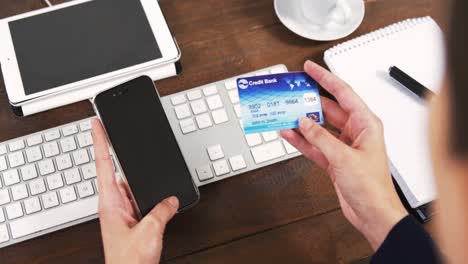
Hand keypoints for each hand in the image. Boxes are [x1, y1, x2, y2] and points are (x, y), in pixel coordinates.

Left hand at [92, 119, 178, 263]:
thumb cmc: (128, 262)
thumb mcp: (149, 231)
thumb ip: (161, 211)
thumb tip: (170, 199)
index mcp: (110, 203)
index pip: (102, 164)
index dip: (99, 142)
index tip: (96, 124)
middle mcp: (114, 205)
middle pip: (117, 171)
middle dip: (122, 154)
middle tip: (122, 134)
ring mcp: (123, 212)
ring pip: (132, 186)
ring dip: (141, 180)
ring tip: (151, 172)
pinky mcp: (132, 220)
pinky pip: (140, 199)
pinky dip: (149, 195)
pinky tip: (160, 196)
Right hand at [281, 61, 407, 249]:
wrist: (372, 213)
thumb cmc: (372, 187)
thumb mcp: (344, 158)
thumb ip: (321, 138)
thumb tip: (305, 122)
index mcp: (366, 124)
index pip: (343, 93)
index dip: (326, 78)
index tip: (311, 68)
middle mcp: (355, 132)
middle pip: (328, 109)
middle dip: (310, 101)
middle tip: (293, 92)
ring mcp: (343, 146)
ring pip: (319, 127)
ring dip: (303, 122)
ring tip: (285, 113)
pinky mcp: (333, 159)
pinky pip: (314, 144)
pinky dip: (301, 140)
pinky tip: (289, 134)